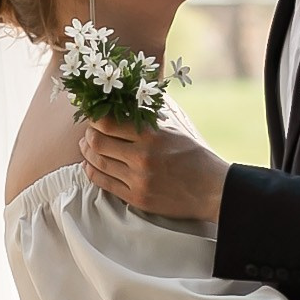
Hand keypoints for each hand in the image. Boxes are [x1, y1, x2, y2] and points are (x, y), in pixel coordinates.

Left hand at [78, 118, 228, 222]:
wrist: (212, 189)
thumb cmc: (194, 156)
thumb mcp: (175, 129)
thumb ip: (149, 117)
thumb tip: (124, 102)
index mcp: (152, 135)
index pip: (108, 122)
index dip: (94, 118)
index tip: (93, 116)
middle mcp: (142, 156)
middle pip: (97, 142)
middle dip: (88, 135)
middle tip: (88, 133)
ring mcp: (138, 179)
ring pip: (98, 163)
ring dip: (87, 153)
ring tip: (87, 147)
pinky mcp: (137, 197)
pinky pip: (104, 183)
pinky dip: (93, 172)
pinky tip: (91, 165)